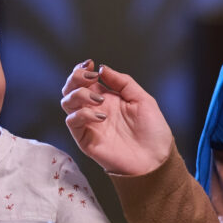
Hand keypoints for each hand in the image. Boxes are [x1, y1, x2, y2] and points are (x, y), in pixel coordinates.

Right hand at [61, 61, 174, 176]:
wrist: (156, 158)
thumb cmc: (152, 131)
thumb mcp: (142, 99)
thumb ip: (123, 82)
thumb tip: (103, 69)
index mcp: (108, 98)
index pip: (86, 81)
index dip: (82, 70)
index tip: (90, 64)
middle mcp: (95, 109)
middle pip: (71, 89)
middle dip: (75, 78)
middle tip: (90, 77)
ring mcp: (89, 124)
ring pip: (67, 103)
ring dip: (79, 95)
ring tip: (99, 99)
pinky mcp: (85, 139)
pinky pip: (72, 122)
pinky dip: (82, 114)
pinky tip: (101, 116)